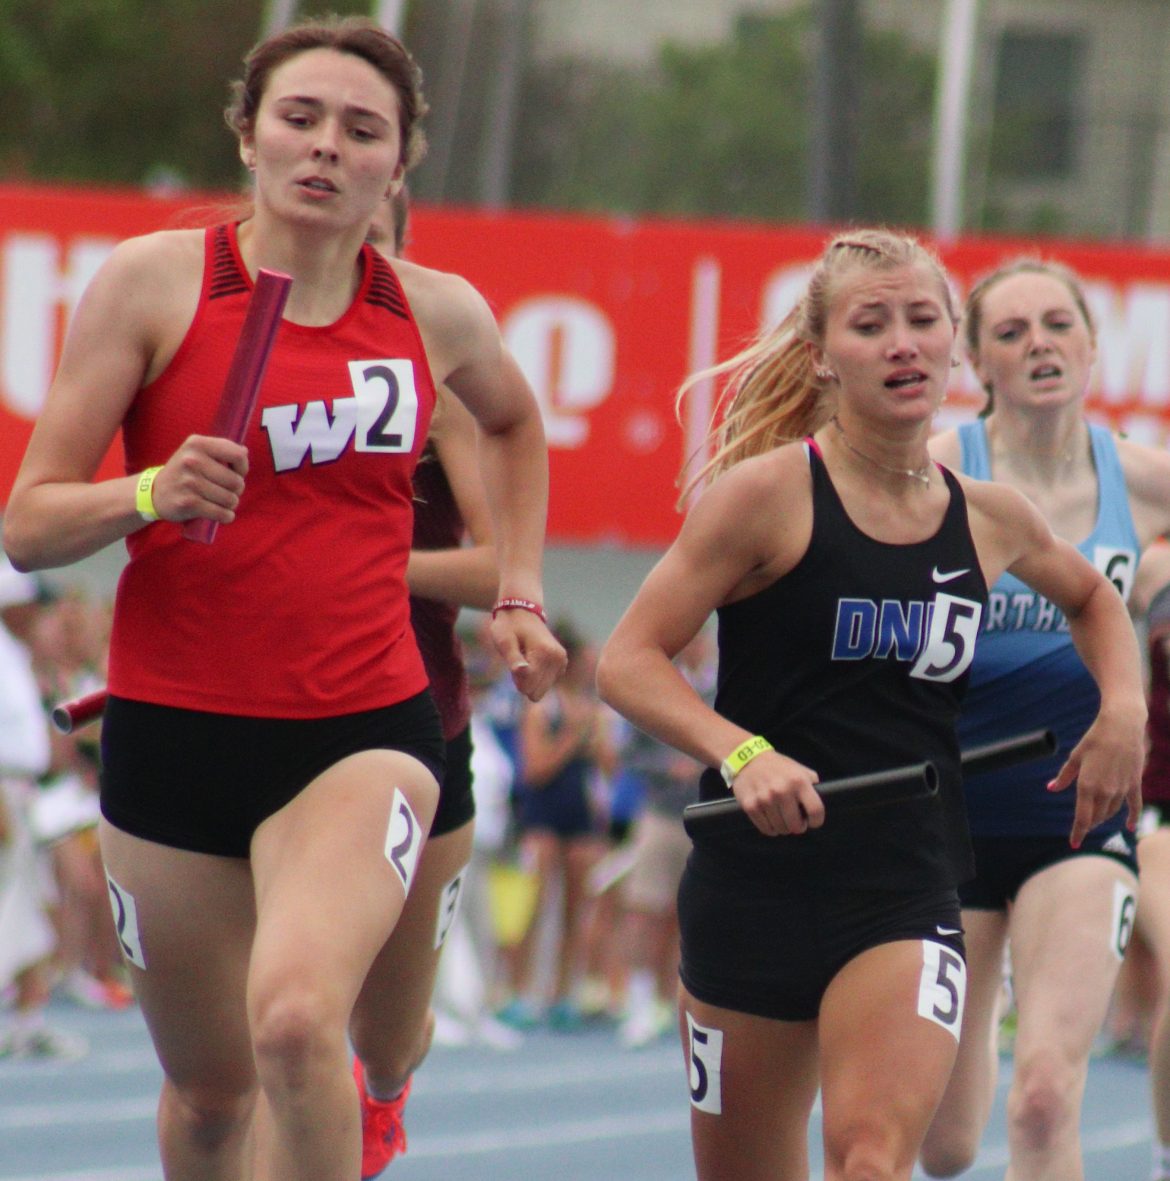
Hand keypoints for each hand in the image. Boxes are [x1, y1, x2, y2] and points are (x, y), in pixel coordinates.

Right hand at [150, 435, 247, 523]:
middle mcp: (192, 460)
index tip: (236, 473)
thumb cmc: (184, 472)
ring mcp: (189, 482)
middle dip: (237, 490)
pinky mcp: (188, 503)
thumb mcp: (196, 452)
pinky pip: (222, 513)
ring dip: (231, 504)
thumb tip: (244, 451)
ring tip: (221, 501)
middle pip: (236, 481)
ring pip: (231, 499)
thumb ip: (220, 449)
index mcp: (197, 444)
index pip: (238, 455)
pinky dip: (227, 516)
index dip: (243, 468)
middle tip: (226, 491)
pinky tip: (223, 514)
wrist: (155, 492)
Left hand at [489, 611, 566, 701]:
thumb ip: (513, 658)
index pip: (528, 687)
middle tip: (519, 659)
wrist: (522, 612)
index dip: (515, 678)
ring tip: (525, 658)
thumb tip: (521, 671)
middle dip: (523, 680)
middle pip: (536, 692)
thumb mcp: (504, 641)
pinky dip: (536, 675)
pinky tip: (533, 659)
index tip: (514, 660)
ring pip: (541, 690)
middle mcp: (558, 658)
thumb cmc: (509, 627)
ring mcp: (562, 662)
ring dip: (529, 678)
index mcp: (545, 653)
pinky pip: (545, 684)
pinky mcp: (562, 664)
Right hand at [732, 750, 825, 837]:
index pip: (816, 810)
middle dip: (799, 826)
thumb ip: (811, 784)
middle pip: (797, 826)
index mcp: (798, 781)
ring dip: (783, 827)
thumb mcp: (799, 769)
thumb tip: (820, 802)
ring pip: (781, 829)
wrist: (748, 759)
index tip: (813, 821)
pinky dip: (770, 827)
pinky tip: (771, 818)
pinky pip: (766, 829)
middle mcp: (782, 791)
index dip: (817, 821)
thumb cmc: (777, 766)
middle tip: (795, 821)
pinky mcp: (750, 806)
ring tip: (781, 817)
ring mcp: (765, 799)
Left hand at [1048, 706, 1146, 847]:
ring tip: (1096, 820)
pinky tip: (1129, 827)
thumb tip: (1051, 788)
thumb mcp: (1075, 757)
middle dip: (1089, 823)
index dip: (1078, 832)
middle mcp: (1106, 791)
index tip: (1073, 843)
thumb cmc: (1094, 739)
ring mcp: (1122, 788)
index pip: (1082, 818)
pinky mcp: (1135, 783)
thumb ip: (1064, 776)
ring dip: (1103, 818)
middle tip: (1083, 826)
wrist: (1122, 726)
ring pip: (1112, 812)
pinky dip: (1131, 817)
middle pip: (1097, 817)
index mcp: (1087, 786)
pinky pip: (1134, 805)